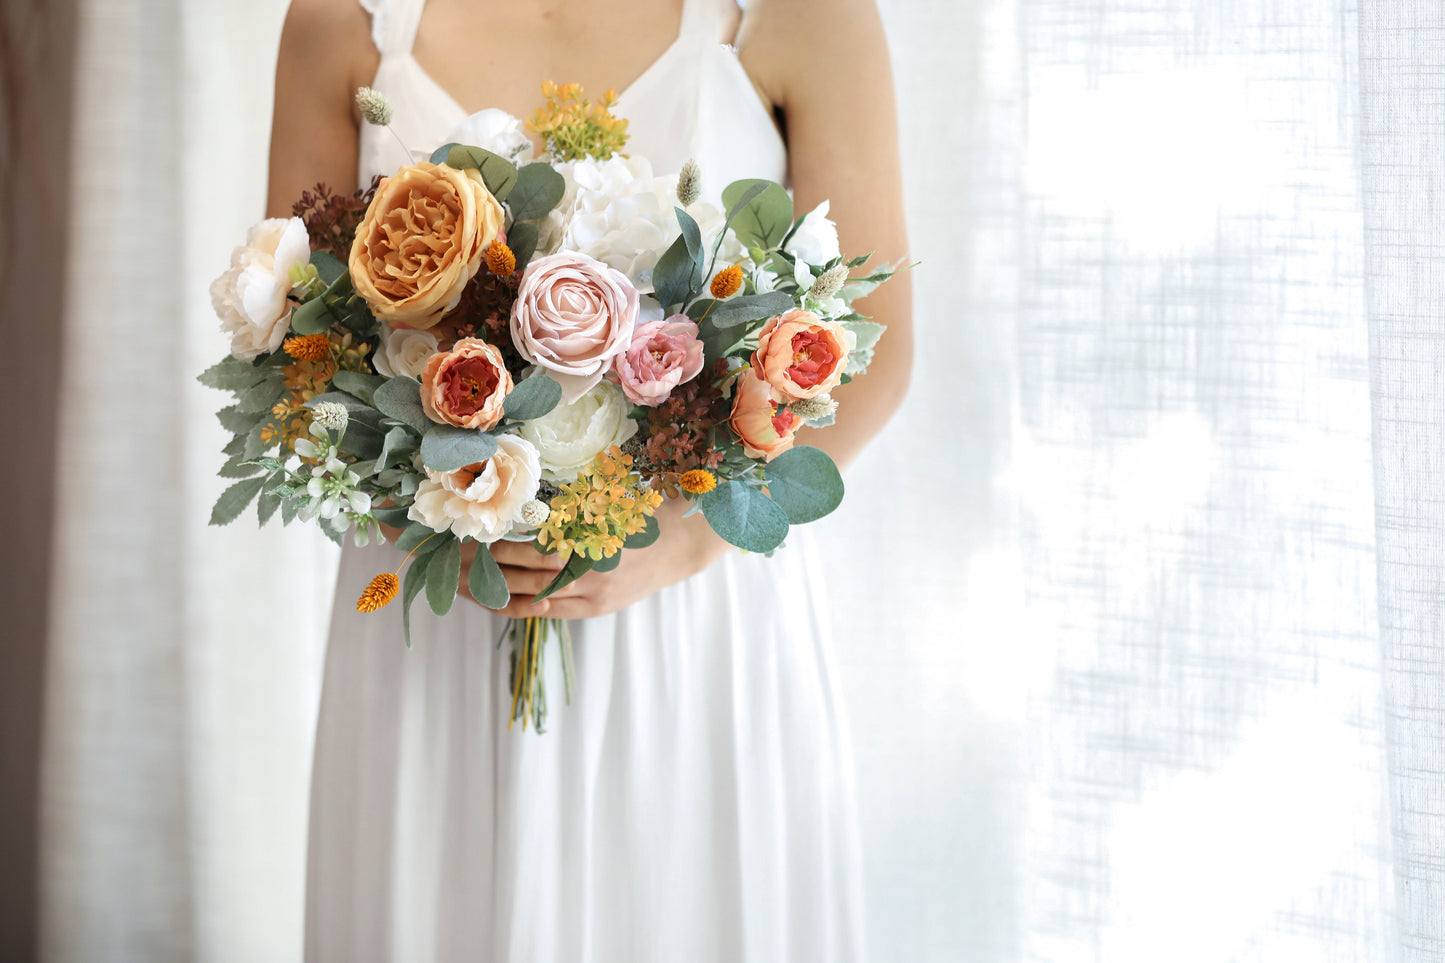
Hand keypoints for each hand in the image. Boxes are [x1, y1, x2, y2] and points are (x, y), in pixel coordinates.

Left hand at [460, 496, 729, 619]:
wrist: (679, 546)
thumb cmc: (637, 515)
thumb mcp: (601, 507)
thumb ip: (564, 516)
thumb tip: (514, 510)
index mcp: (587, 541)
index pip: (529, 550)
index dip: (495, 547)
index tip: (466, 537)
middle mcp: (587, 573)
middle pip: (522, 577)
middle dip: (483, 570)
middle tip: (448, 561)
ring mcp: (590, 597)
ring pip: (529, 599)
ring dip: (492, 591)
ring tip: (458, 581)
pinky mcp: (594, 610)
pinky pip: (546, 611)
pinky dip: (516, 606)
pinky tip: (492, 599)